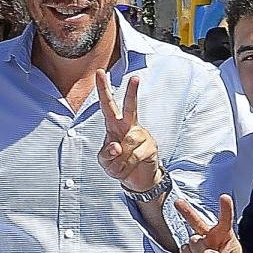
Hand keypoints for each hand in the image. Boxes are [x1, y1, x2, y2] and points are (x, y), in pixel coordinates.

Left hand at [95, 70, 160, 192]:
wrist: (137, 179)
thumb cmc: (118, 165)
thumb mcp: (104, 161)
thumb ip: (106, 154)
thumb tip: (116, 146)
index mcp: (114, 125)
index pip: (107, 105)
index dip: (103, 89)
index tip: (100, 73)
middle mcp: (129, 126)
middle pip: (131, 107)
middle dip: (132, 92)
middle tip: (135, 77)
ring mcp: (142, 135)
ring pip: (127, 144)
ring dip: (120, 160)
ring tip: (121, 165)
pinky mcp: (151, 147)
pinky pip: (135, 156)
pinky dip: (127, 165)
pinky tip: (129, 167)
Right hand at [176, 194, 244, 252]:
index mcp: (225, 235)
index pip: (225, 220)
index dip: (225, 209)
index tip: (224, 197)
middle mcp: (209, 235)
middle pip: (196, 221)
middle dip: (187, 211)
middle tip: (177, 202)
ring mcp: (197, 242)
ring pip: (193, 242)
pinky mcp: (187, 250)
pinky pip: (186, 251)